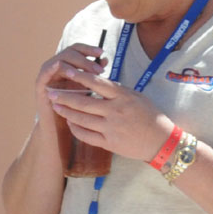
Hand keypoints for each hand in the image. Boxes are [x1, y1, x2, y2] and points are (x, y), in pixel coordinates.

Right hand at [32, 43, 106, 127]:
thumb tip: (104, 60)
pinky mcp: (40, 85)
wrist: (61, 129)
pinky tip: (61, 66)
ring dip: (75, 64)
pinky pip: (45, 72)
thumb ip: (94, 75)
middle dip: (85, 59)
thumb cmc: (77, 110)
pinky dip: (53, 67)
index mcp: (68, 66)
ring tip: (89, 73)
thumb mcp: (88, 89)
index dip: (88, 49)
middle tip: (99, 69)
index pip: (77, 49)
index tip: (102, 53)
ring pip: (60, 60)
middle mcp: (56, 67)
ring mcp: (47, 75)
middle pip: (69, 52)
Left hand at [46, 67, 174, 161]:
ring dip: (66, 112)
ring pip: (82, 119)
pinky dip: (76, 128)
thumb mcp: (136, 96)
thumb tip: (98, 82)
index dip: (79, 76)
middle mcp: (115, 111)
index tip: (66, 70)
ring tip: (55, 106)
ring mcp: (111, 128)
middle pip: (83, 102)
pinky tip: (69, 122)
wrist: (162, 141)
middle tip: (50, 92)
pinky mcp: (109, 143)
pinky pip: (87, 135)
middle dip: (64, 97)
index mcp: (122, 96)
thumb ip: (116, 91)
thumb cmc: (150, 116)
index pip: (96, 83)